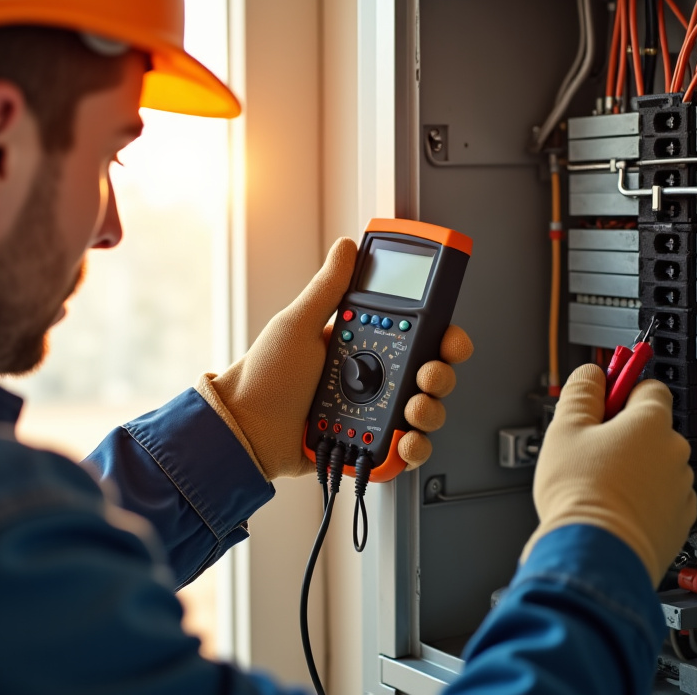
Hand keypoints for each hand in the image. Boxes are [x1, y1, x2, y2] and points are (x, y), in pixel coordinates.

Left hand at [195, 237, 472, 480]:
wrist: (246, 431)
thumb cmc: (265, 377)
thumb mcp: (298, 325)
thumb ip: (328, 289)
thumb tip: (347, 248)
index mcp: (363, 346)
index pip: (418, 336)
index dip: (443, 337)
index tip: (449, 337)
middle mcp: (374, 379)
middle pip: (431, 375)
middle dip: (440, 375)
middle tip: (427, 375)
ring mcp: (374, 415)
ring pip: (426, 412)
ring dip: (430, 411)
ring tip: (410, 410)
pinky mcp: (370, 447)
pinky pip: (407, 449)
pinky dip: (415, 448)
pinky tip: (404, 441)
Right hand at [523, 364, 695, 584]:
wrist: (596, 553)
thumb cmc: (581, 495)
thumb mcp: (565, 429)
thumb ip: (582, 392)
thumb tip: (591, 374)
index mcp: (651, 422)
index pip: (648, 386)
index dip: (623, 389)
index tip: (607, 395)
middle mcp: (674, 452)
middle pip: (651, 428)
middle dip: (624, 434)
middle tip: (591, 448)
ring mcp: (680, 488)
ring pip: (656, 465)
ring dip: (635, 468)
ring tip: (600, 484)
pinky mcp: (678, 521)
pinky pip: (661, 498)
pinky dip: (643, 500)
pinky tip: (615, 506)